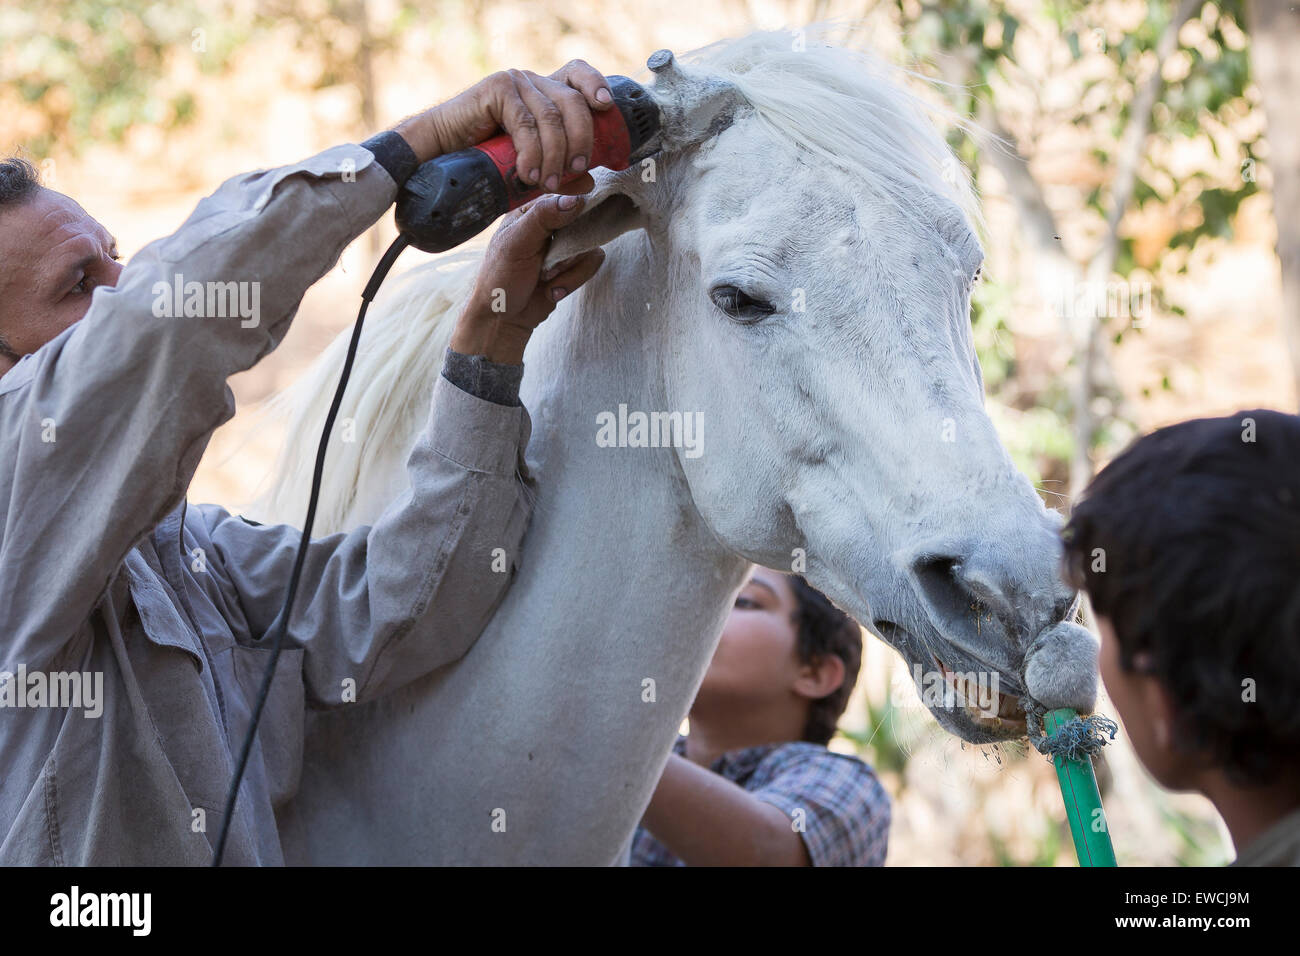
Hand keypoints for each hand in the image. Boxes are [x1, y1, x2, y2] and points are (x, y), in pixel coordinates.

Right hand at [394, 60, 614, 192]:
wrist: (439, 153)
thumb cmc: (485, 160)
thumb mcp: (530, 165)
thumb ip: (558, 168)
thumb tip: (588, 180)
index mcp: (545, 93)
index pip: (578, 76)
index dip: (596, 85)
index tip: (606, 108)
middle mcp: (532, 82)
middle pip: (573, 102)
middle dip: (581, 140)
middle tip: (576, 171)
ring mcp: (515, 82)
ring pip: (551, 117)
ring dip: (554, 155)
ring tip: (548, 183)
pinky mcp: (497, 89)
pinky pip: (526, 123)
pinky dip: (531, 153)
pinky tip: (527, 174)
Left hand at [449, 193, 605, 364]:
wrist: (503, 319)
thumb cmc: (500, 277)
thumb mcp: (516, 243)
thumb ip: (543, 218)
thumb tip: (576, 199)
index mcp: (531, 213)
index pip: (563, 198)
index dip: (572, 210)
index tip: (566, 230)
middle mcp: (550, 226)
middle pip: (583, 222)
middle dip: (568, 250)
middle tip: (548, 266)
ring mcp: (563, 246)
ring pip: (590, 245)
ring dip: (569, 269)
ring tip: (546, 280)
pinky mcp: (573, 266)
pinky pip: (591, 264)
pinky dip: (573, 281)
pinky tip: (552, 290)